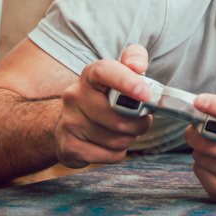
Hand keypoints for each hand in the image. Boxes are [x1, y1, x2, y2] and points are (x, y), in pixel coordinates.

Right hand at [56, 45, 153, 167]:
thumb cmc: (105, 96)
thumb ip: (134, 59)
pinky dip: (117, 153)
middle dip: (140, 123)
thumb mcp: (120, 72)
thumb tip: (138, 65)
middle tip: (140, 120)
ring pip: (118, 139)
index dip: (128, 82)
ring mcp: (69, 122)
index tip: (147, 93)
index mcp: (91, 75)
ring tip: (123, 131)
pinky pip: (110, 156)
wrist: (71, 121)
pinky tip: (110, 144)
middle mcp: (75, 96)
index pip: (106, 71)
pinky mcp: (68, 147)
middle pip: (120, 118)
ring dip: (129, 138)